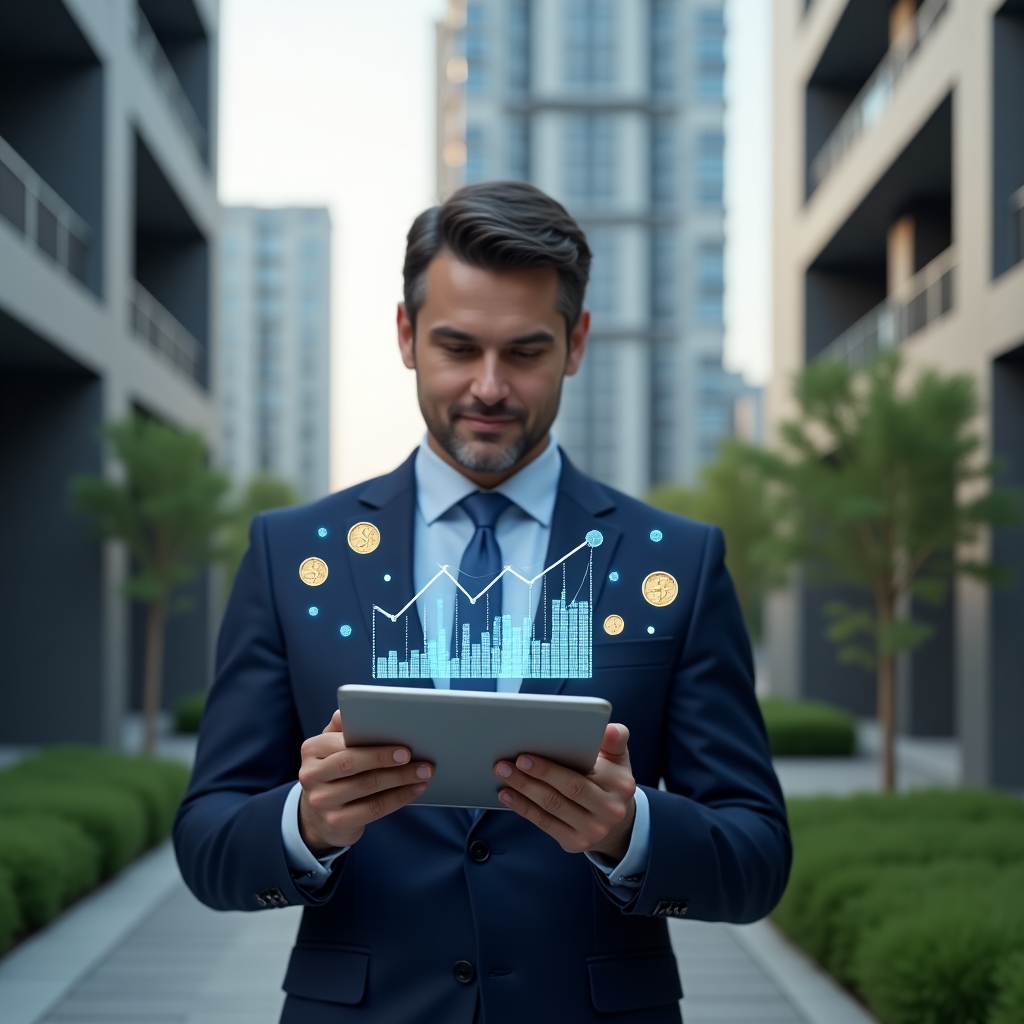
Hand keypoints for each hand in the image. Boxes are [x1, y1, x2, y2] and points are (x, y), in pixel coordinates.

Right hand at [297, 710, 432, 853]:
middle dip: (388, 760)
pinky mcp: (335, 822)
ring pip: (366, 788)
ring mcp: (321, 801)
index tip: (403, 745)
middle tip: (416, 758)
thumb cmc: (335, 771)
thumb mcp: (332, 746)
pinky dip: (398, 799)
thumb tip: (349, 710)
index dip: (374, 747)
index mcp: (311, 749)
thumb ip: (342, 727)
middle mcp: (310, 775)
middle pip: (352, 765)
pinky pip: (372, 810)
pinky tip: (415, 790)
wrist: (318, 816)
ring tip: (424, 773)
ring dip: (400, 780)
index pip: (344, 745)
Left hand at [493, 723, 636, 861]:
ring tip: (503, 773)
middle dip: (533, 776)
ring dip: (523, 789)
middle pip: (565, 791)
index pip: (580, 776)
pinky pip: (545, 823)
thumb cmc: (609, 778)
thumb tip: (608, 729)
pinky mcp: (576, 842)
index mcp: (620, 785)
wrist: (616, 821)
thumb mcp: (618, 757)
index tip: (524, 756)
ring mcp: (593, 830)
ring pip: (551, 807)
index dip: (550, 768)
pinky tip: (508, 794)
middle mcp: (609, 810)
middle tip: (508, 762)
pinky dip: (524, 808)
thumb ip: (615, 739)